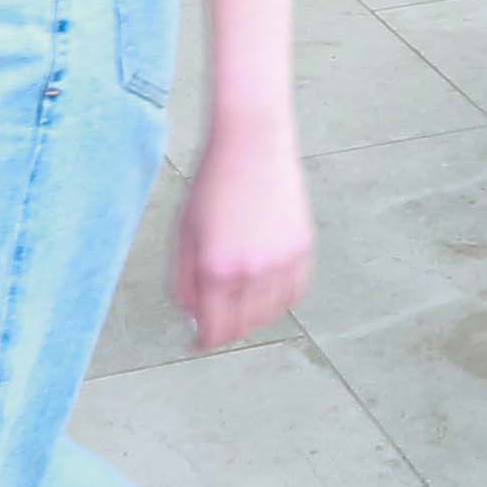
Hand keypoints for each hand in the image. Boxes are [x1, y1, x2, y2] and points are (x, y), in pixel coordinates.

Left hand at [173, 127, 315, 346]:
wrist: (251, 143)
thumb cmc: (211, 183)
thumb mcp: (184, 232)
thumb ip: (183, 280)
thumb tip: (192, 316)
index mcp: (216, 268)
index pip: (214, 328)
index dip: (204, 340)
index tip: (197, 343)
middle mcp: (252, 271)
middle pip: (242, 326)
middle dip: (226, 329)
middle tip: (216, 322)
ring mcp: (282, 261)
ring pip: (270, 313)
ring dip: (253, 317)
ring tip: (238, 304)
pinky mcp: (302, 248)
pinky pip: (294, 292)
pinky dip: (279, 300)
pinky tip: (264, 291)